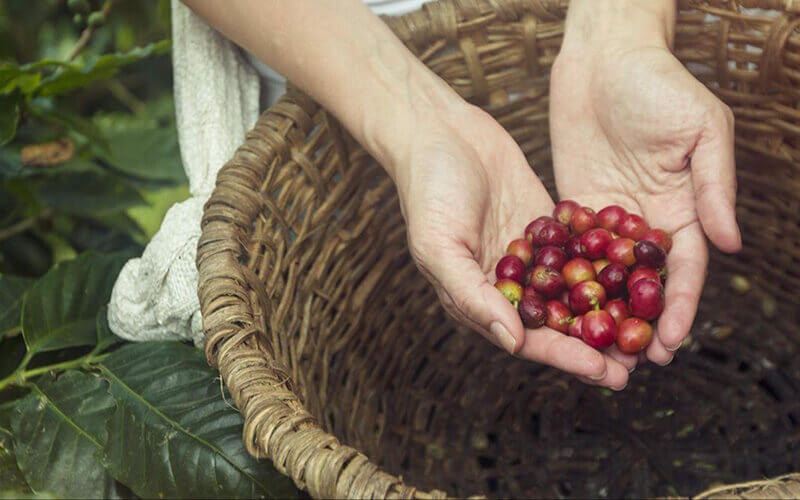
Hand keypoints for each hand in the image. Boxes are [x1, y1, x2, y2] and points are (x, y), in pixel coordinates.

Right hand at [385, 98, 631, 389]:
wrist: (438, 131)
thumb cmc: (427, 191)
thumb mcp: (439, 246)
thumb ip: (472, 295)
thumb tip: (513, 342)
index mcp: (478, 298)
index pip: (528, 337)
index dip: (567, 357)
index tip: (605, 373)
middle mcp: (507, 283)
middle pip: (559, 321)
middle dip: (597, 342)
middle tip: (640, 362)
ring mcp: (530, 254)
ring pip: (575, 288)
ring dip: (609, 308)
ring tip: (650, 326)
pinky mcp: (547, 224)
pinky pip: (581, 247)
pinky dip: (609, 260)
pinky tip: (643, 269)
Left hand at [550, 2, 740, 370]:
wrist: (605, 56)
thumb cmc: (662, 84)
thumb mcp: (702, 129)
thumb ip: (713, 186)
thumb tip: (730, 244)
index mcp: (685, 208)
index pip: (685, 269)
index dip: (680, 307)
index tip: (671, 343)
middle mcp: (646, 222)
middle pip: (644, 284)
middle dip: (638, 323)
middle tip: (628, 366)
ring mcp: (608, 218)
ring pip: (605, 276)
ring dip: (599, 313)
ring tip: (588, 351)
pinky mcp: (573, 207)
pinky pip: (570, 249)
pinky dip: (565, 279)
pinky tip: (553, 308)